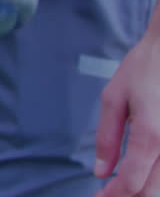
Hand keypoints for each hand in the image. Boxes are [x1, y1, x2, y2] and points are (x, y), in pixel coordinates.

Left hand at [94, 33, 159, 196]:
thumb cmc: (144, 68)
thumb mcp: (114, 98)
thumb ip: (107, 138)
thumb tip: (99, 171)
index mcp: (151, 135)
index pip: (132, 181)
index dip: (113, 195)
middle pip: (152, 190)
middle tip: (107, 195)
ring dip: (143, 191)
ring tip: (121, 187)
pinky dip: (157, 177)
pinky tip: (141, 173)